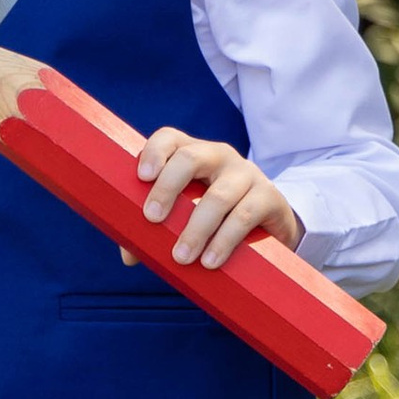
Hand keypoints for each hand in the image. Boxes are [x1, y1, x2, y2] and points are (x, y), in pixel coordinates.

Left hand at [133, 128, 302, 269]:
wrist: (269, 227)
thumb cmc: (214, 218)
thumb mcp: (185, 217)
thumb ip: (155, 231)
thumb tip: (129, 255)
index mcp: (192, 154)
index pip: (170, 138)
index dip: (154, 152)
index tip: (141, 176)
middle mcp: (219, 156)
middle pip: (190, 158)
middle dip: (167, 188)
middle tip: (151, 218)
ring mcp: (246, 173)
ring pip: (218, 195)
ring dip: (196, 229)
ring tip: (181, 257)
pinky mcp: (268, 196)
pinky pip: (244, 215)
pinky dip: (224, 240)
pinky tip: (210, 261)